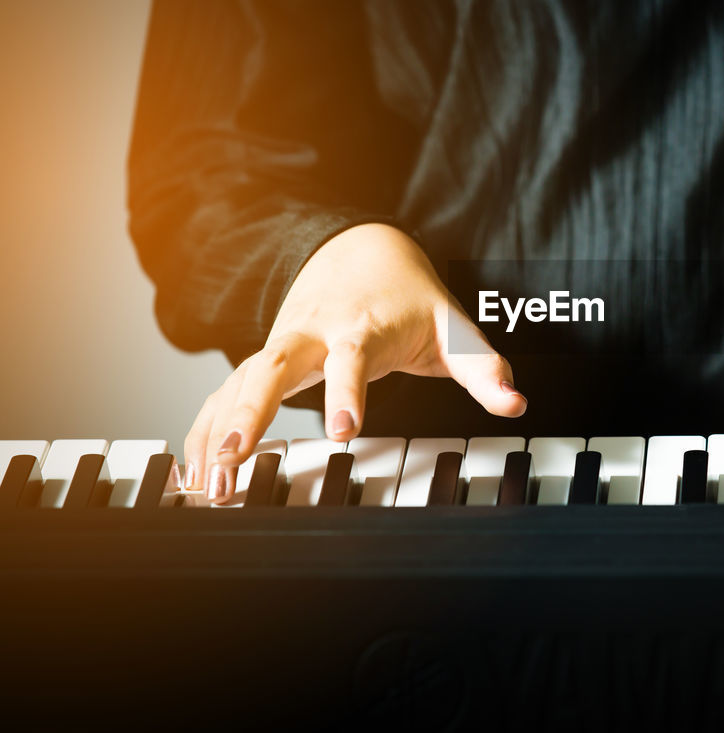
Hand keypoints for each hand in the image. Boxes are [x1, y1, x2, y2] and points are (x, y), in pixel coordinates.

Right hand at [184, 223, 524, 502]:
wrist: (359, 252)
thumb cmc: (408, 298)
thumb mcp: (452, 328)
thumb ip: (483, 369)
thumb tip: (516, 403)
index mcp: (361, 327)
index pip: (351, 357)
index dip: (346, 390)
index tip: (345, 429)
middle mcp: (312, 334)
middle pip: (273, 366)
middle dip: (252, 412)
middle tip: (237, 459)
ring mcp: (281, 346)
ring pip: (238, 381)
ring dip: (218, 430)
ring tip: (209, 485)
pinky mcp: (263, 361)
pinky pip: (224, 394)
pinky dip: (205, 430)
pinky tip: (194, 473)